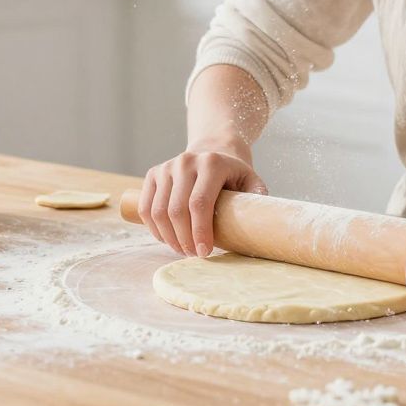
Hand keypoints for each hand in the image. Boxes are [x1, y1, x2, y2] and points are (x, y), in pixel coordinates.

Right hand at [139, 145, 266, 257]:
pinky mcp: (153, 174)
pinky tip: (167, 238)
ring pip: (158, 211)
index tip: (205, 252)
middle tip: (194, 254)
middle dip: (184, 239)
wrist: (213, 151)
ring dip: (169, 237)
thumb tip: (260, 226)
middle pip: (177, 210)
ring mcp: (166, 167)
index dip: (200, 231)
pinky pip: (146, 207)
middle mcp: (186, 162)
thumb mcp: (251, 181)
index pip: (199, 203)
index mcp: (211, 163)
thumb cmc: (234, 175)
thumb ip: (256, 199)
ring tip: (183, 249)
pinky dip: (154, 229)